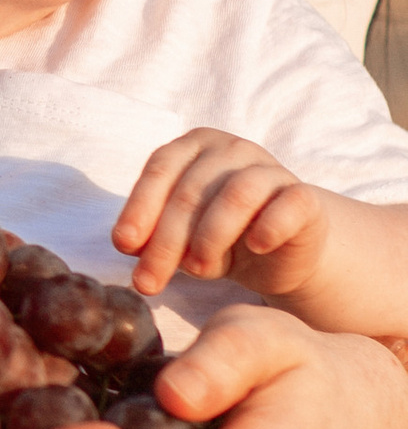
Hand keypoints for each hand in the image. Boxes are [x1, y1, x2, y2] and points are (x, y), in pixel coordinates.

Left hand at [116, 130, 327, 302]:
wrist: (279, 255)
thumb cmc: (219, 240)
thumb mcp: (179, 238)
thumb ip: (152, 235)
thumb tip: (127, 244)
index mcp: (194, 147)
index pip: (160, 169)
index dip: (140, 208)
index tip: (123, 246)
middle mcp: (231, 149)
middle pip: (191, 190)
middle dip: (166, 241)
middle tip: (150, 282)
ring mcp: (270, 169)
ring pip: (236, 194)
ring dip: (211, 236)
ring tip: (198, 271)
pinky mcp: (304, 197)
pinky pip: (289, 205)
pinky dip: (269, 226)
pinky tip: (256, 247)